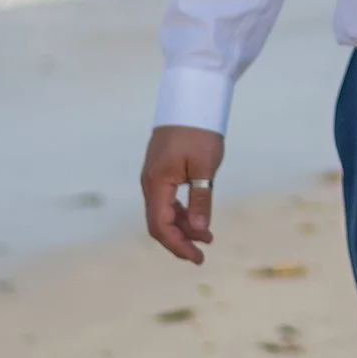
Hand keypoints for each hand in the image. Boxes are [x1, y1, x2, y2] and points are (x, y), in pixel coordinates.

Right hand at [141, 124, 225, 263]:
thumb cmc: (199, 131)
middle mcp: (150, 183)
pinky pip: (166, 200)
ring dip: (182, 227)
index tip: (197, 257)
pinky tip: (197, 219)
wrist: (190, 100)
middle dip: (179, 241)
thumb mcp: (205, 167)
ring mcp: (153, 177)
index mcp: (157, 183)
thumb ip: (200, 199)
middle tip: (202, 253)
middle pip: (159, 223)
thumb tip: (200, 228)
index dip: (177, 245)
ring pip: (162, 212)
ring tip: (207, 237)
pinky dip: (180, 213)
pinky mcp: (161, 171)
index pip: (161, 225)